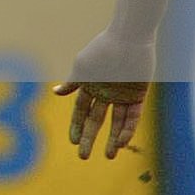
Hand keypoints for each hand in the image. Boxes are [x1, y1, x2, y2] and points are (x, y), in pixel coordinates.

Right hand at [53, 31, 154, 159]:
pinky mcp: (138, 95)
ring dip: (112, 139)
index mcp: (89, 86)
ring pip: (116, 122)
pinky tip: (121, 140)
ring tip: (109, 155)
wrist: (129, 37)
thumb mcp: (83, 66)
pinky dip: (127, 129)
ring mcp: (122, 95)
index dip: (76, 127)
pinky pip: (132, 116)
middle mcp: (105, 93)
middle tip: (84, 157)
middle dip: (89, 138)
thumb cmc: (102, 49)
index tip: (73, 142)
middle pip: (95, 120)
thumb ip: (73, 82)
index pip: (81, 111)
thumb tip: (56, 93)